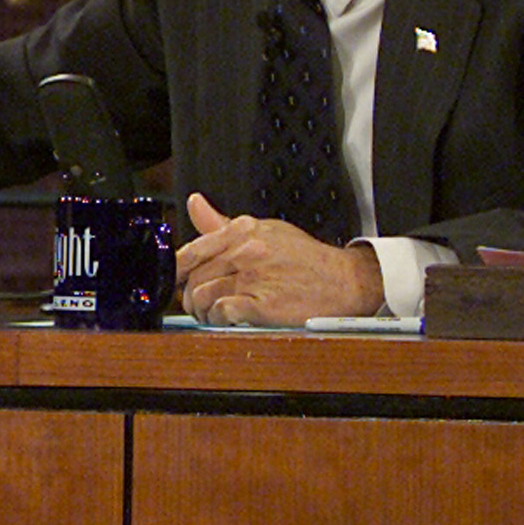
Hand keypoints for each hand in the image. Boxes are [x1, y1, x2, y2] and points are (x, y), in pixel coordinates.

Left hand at [177, 193, 383, 325]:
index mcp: (242, 231)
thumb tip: (194, 204)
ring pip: (203, 296)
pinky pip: (223, 312)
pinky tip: (227, 320)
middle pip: (195, 277)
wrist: (345, 281)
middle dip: (191, 296)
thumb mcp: (265, 230)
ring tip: (212, 316)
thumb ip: (223, 224)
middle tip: (199, 305)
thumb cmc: (305, 258)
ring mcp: (254, 278)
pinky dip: (219, 319)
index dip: (178, 270)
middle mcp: (245, 252)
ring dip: (203, 311)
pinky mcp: (264, 305)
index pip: (192, 250)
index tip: (178, 281)